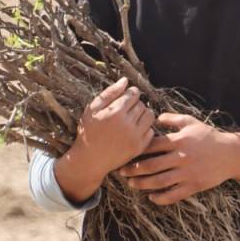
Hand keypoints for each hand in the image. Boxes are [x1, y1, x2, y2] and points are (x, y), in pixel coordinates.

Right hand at [53, 77, 155, 204]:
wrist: (90, 160)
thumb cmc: (88, 131)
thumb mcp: (92, 109)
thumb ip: (109, 93)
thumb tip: (125, 80)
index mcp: (115, 112)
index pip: (134, 94)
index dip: (129, 94)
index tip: (123, 99)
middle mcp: (127, 124)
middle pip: (142, 104)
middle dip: (135, 104)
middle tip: (124, 111)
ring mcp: (135, 137)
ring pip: (149, 116)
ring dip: (142, 115)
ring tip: (131, 119)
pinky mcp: (139, 147)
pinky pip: (151, 131)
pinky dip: (144, 129)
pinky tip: (133, 131)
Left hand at [116, 112, 237, 205]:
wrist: (230, 154)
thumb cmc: (208, 136)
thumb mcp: (191, 122)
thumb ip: (172, 119)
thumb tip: (155, 117)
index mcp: (179, 141)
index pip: (152, 145)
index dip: (137, 149)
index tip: (125, 152)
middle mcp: (181, 157)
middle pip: (152, 165)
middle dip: (134, 169)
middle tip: (121, 171)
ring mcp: (187, 173)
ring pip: (160, 181)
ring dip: (143, 184)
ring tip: (132, 184)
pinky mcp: (194, 186)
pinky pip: (174, 194)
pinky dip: (161, 198)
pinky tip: (151, 198)